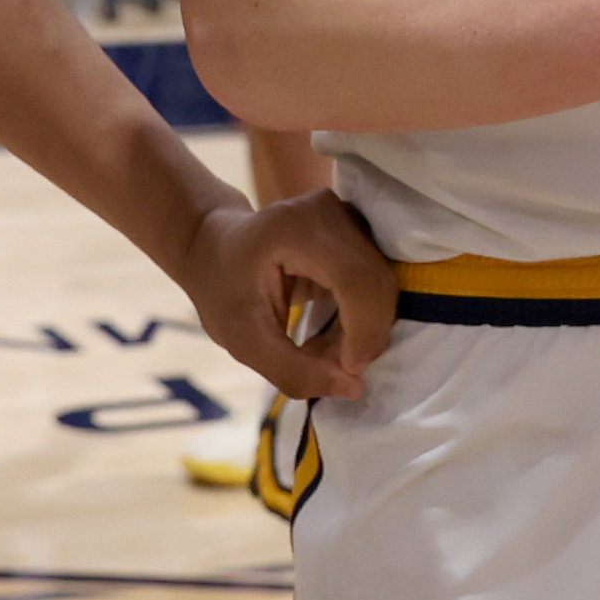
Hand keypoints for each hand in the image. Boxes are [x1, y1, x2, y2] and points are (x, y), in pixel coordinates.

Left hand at [175, 188, 396, 399]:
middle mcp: (333, 212)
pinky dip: (362, 320)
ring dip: (362, 333)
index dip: (362, 332)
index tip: (344, 372)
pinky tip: (332, 335)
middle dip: (363, 339)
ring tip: (322, 353)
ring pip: (383, 287)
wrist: (216, 247)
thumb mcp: (243, 339)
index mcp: (297, 228)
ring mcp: (352, 216)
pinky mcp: (362, 231)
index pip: (356, 280)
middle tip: (328, 369)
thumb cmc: (222, 289)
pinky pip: (378, 283)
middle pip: (376, 284)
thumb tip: (354, 387)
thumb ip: (292, 369)